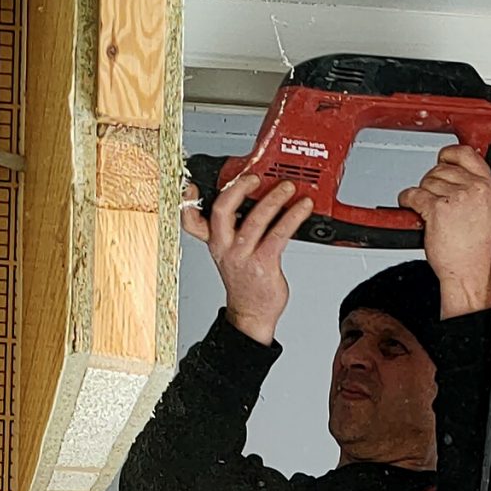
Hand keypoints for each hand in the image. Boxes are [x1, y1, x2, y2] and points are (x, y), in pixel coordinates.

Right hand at [182, 167, 312, 344]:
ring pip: (255, 219)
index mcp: (215, 242)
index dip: (188, 201)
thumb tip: (256, 198)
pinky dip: (293, 217)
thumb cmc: (246, 282)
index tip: (192, 184)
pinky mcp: (263, 265)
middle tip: (254, 176)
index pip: (192, 220)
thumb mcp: (231, 253)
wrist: (252, 314)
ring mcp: (243, 256)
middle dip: (238, 188)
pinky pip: (278, 234)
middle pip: (222, 210)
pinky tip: (302, 208)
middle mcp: (225, 247)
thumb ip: (236, 229)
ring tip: (288, 187)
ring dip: (274, 199)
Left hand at [399, 142, 490, 314]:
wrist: (470, 273)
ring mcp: (455, 197)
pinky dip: (407, 200)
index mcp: (488, 187)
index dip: (450, 155)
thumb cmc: (475, 250)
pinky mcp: (437, 208)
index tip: (443, 158)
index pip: (466, 154)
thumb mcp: (486, 212)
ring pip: (426, 182)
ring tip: (429, 211)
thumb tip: (457, 175)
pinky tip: (413, 208)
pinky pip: (413, 194)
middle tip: (435, 199)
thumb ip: (474, 190)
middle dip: (432, 182)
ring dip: (421, 195)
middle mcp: (473, 189)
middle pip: (441, 169)